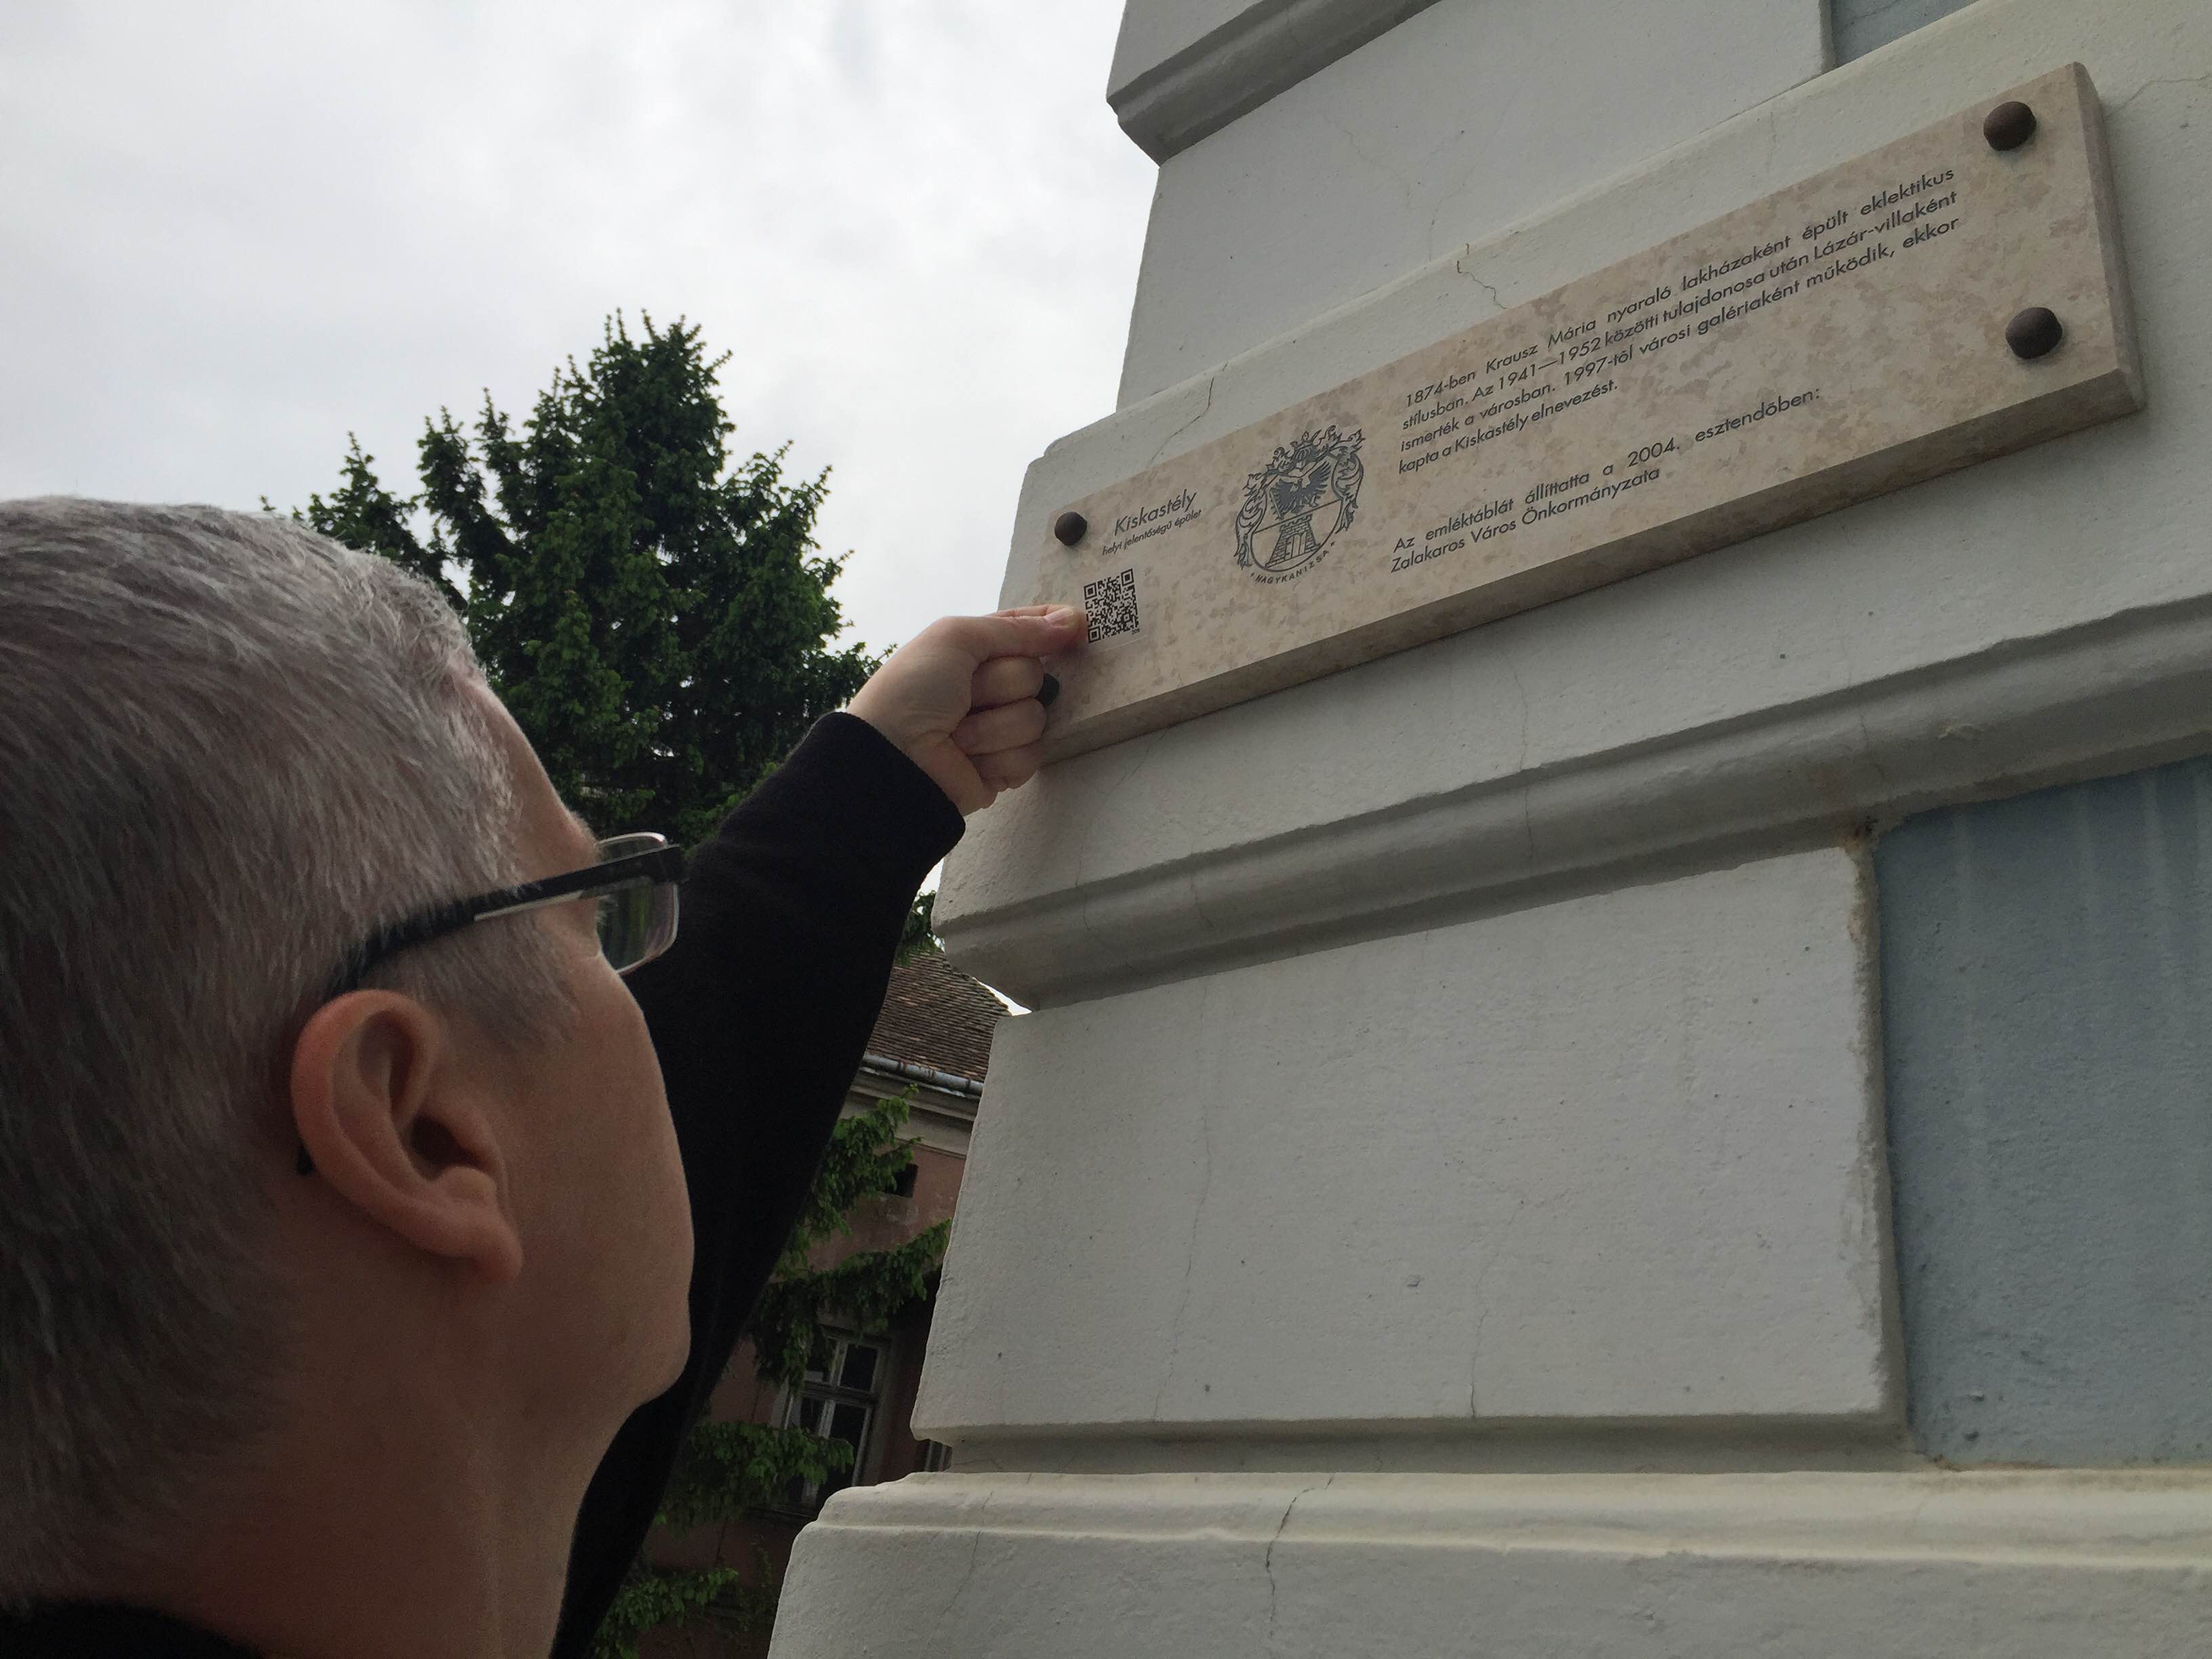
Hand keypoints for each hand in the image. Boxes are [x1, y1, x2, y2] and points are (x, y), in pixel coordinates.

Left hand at [847, 604, 1087, 813]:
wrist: (892, 756)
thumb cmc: (913, 688)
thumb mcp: (957, 638)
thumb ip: (1015, 629)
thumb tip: (1071, 621)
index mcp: (976, 652)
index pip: (1027, 631)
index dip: (1051, 628)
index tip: (1078, 624)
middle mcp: (992, 689)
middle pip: (1037, 676)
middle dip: (1001, 685)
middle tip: (965, 696)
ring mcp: (999, 729)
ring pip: (1036, 718)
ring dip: (994, 726)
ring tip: (957, 734)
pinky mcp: (1003, 768)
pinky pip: (1031, 757)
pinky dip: (998, 757)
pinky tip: (968, 759)